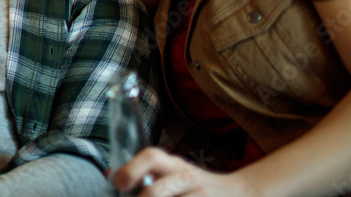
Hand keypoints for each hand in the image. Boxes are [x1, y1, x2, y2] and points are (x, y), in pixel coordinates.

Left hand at [110, 147, 253, 196]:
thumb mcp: (173, 174)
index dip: (131, 169)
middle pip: (154, 191)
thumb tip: (110, 176)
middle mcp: (187, 178)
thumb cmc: (197, 187)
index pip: (151, 157)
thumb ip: (145, 173)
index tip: (117, 184)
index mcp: (175, 165)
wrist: (241, 194)